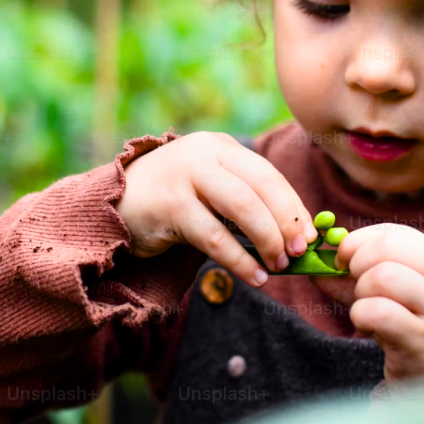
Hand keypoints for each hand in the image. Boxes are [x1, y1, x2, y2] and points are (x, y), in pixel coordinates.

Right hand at [114, 131, 318, 286]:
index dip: (293, 206)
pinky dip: (240, 260)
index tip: (310, 236)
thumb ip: (244, 201)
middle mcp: (204, 152)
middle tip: (299, 252)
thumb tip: (296, 234)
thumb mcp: (209, 190)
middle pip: (261, 184)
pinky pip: (215, 236)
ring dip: (268, 240)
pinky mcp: (170, 203)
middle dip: (287, 221)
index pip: (268, 173)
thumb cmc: (170, 202)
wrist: (113, 205)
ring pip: (243, 207)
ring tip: (279, 266)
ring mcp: (185, 175)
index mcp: (219, 146)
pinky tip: (255, 277)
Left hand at [309, 223, 423, 383]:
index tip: (345, 260)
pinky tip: (368, 328)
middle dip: (357, 264)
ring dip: (360, 292)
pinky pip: (377, 312)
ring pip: (382, 277)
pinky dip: (360, 315)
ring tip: (366, 309)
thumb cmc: (414, 328)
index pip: (394, 233)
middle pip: (386, 249)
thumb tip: (315, 264)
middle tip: (356, 286)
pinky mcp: (423, 344)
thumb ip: (359, 272)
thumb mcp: (397, 292)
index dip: (359, 242)